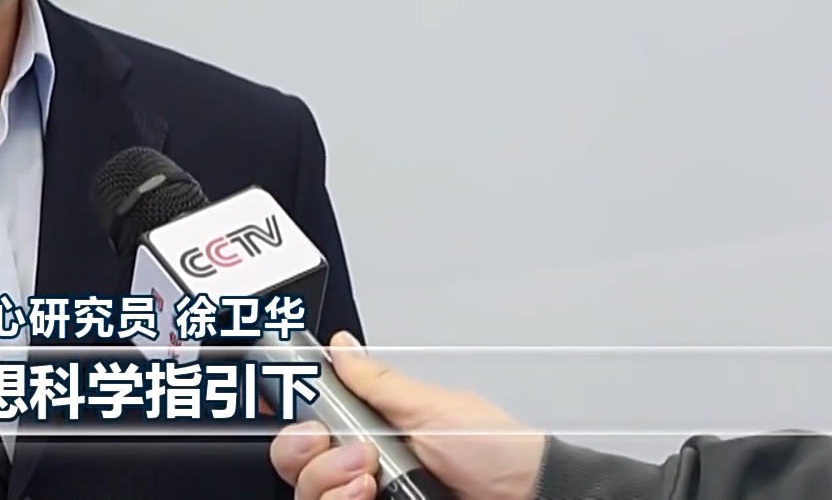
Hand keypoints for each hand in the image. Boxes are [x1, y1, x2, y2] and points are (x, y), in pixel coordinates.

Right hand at [269, 332, 548, 499]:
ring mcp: (372, 499)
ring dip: (331, 486)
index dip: (300, 432)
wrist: (533, 498)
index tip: (312, 429)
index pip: (308, 434)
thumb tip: (339, 347)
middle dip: (315, 461)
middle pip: (298, 470)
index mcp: (373, 433)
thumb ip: (378, 383)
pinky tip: (369, 499)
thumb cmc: (499, 454)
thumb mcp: (433, 408)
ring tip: (372, 483)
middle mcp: (365, 471)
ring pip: (311, 497)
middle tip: (357, 456)